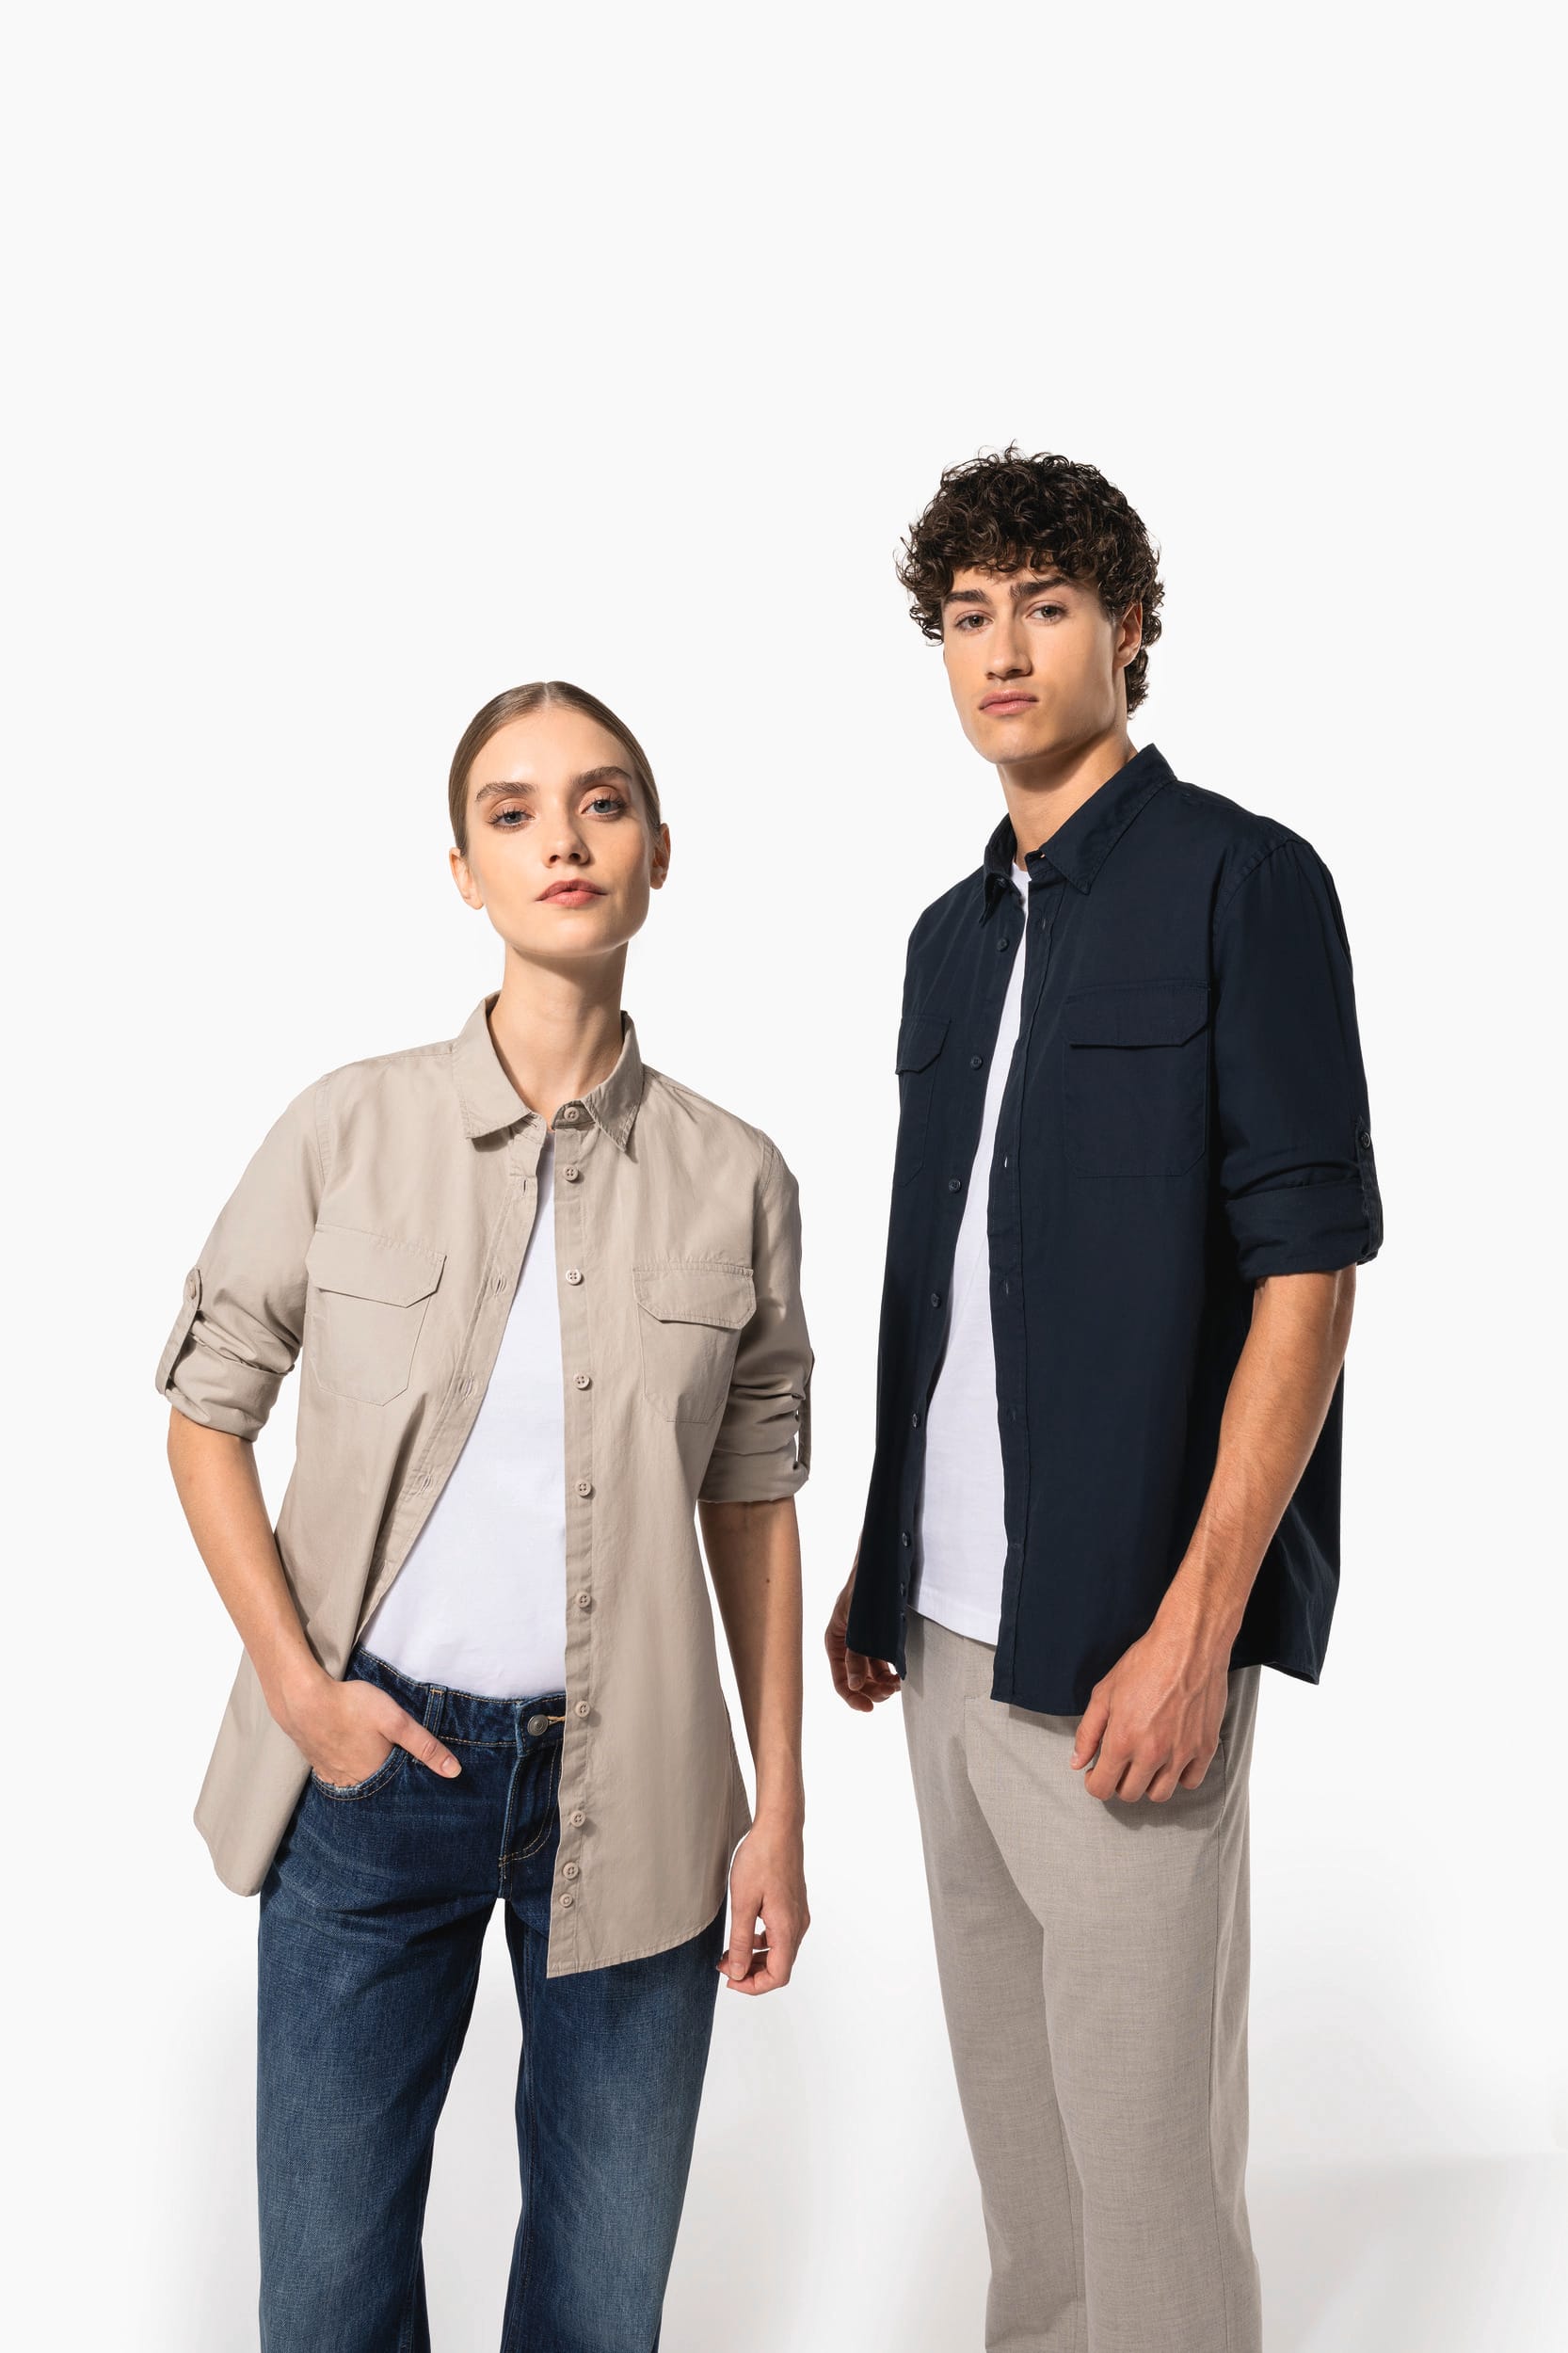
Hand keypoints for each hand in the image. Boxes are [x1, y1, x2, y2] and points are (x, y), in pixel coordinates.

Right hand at [279, 1670, 462, 1787]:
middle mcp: (354, 1784)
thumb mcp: (396, 1721)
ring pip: (359, 1783)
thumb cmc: (352, 1706)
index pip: (401, 1787)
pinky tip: (353, 1758)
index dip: (411, 1778)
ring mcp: (333, 1777)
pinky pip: (340, 1777)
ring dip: (369, 1776)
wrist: (303, 1699)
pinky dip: (350, 1771)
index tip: (417, 1768)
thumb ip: (425, 1746)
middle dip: (391, 1779)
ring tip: (377, 1760)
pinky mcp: (319, 1766)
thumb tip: (454, 1772)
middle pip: (380, 1787)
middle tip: (396, 1761)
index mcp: (376, 1776)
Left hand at [719, 1820, 807, 1994]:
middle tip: (723, 1965)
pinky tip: (745, 1933)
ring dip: (756, 1958)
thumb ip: (740, 1941)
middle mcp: (798, 1925)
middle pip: (780, 1966)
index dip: (753, 1985)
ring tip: (729, 1952)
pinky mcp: (794, 1905)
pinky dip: (762, 1943)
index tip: (729, 1979)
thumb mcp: (743, 1902)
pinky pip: (781, 1935)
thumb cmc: (761, 1859)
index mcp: (788, 1928)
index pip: (778, 1976)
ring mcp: (798, 1915)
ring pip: (780, 1952)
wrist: (779, 1827)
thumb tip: (736, 1972)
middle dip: (751, 1973)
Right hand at [824, 1558, 900, 1711]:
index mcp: (834, 1642)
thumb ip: (856, 1656)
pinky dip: (889, 1672)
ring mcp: (863, 1642)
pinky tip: (899, 1675)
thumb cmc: (866, 1590)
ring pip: (871, 1675)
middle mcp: (847, 1645)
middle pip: (857, 1681)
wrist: (883, 1564)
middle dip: (873, 1690)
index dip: (853, 1697)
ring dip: (883, 1684)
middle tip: (891, 1692)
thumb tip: (855, 1686)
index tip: (869, 1708)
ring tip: (897, 1685)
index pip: (840, 1680)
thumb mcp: (858, 1625)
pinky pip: (882, 1663)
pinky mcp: (879, 1637)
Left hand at [1069, 1604, 1230, 1802]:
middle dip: (1119, 1782)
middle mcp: (1151, 1753)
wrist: (1188, 1645)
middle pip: (1130, 1794)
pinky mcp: (1206, 1748)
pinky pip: (1191, 1782)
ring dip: (1148, 1784)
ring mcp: (1181, 1753)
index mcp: (1122, 1740)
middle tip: (1121, 1763)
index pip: (1102, 1788)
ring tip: (1146, 1762)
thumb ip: (1088, 1732)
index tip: (1097, 1772)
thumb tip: (1077, 1763)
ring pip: (1161, 1794)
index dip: (1095, 1783)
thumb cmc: (1144, 1664)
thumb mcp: (1104, 1693)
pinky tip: (1172, 1758)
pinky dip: (1180, 1776)